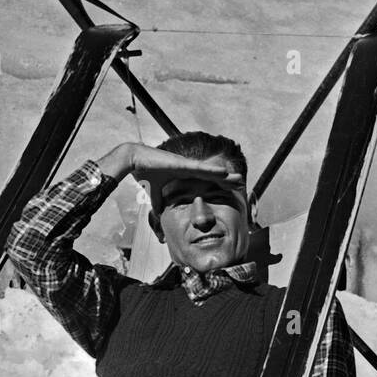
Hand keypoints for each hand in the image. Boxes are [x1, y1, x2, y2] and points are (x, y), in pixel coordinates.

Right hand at [96, 143, 242, 194]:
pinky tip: (224, 172)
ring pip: (210, 171)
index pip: (206, 181)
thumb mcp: (154, 193)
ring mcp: (187, 165)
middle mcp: (189, 169)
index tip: (229, 190)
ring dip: (225, 175)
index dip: (218, 185)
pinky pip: (201, 168)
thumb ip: (158, 202)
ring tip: (238, 178)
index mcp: (185, 175)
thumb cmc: (144, 173)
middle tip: (241, 183)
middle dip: (227, 180)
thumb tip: (158, 216)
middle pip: (212, 175)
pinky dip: (212, 170)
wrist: (135, 161)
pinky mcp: (182, 164)